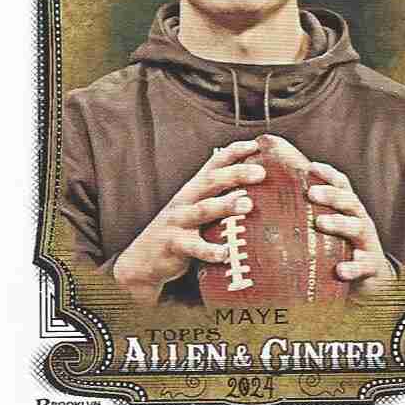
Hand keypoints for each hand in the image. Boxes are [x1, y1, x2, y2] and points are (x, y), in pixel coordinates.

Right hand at [113, 140, 264, 303]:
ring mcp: (178, 221)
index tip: (257, 144)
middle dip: (236, 174)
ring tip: (248, 204)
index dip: (234, 152)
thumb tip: (257, 192)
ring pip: (202, 210)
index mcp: (194, 189)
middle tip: (261, 172)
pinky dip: (209, 250)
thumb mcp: (197, 210)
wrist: (142, 260)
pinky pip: (193, 247)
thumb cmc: (180, 232)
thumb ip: (220, 199)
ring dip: (225, 205)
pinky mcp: (173, 245)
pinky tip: (225, 253)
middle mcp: (185, 200)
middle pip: (210, 181)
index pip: (214, 164)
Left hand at [308, 162, 396, 296]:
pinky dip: (353, 267)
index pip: (342, 186)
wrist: (372, 278)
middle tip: (310, 192)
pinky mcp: (372, 267)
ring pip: (357, 228)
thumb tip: (269, 202)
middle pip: (349, 202)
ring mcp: (368, 242)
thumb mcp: (328, 228)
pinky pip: (364, 266)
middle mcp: (360, 221)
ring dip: (339, 223)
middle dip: (331, 195)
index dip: (329, 175)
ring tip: (320, 222)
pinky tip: (340, 270)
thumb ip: (308, 215)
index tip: (311, 167)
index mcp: (349, 209)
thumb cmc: (340, 247)